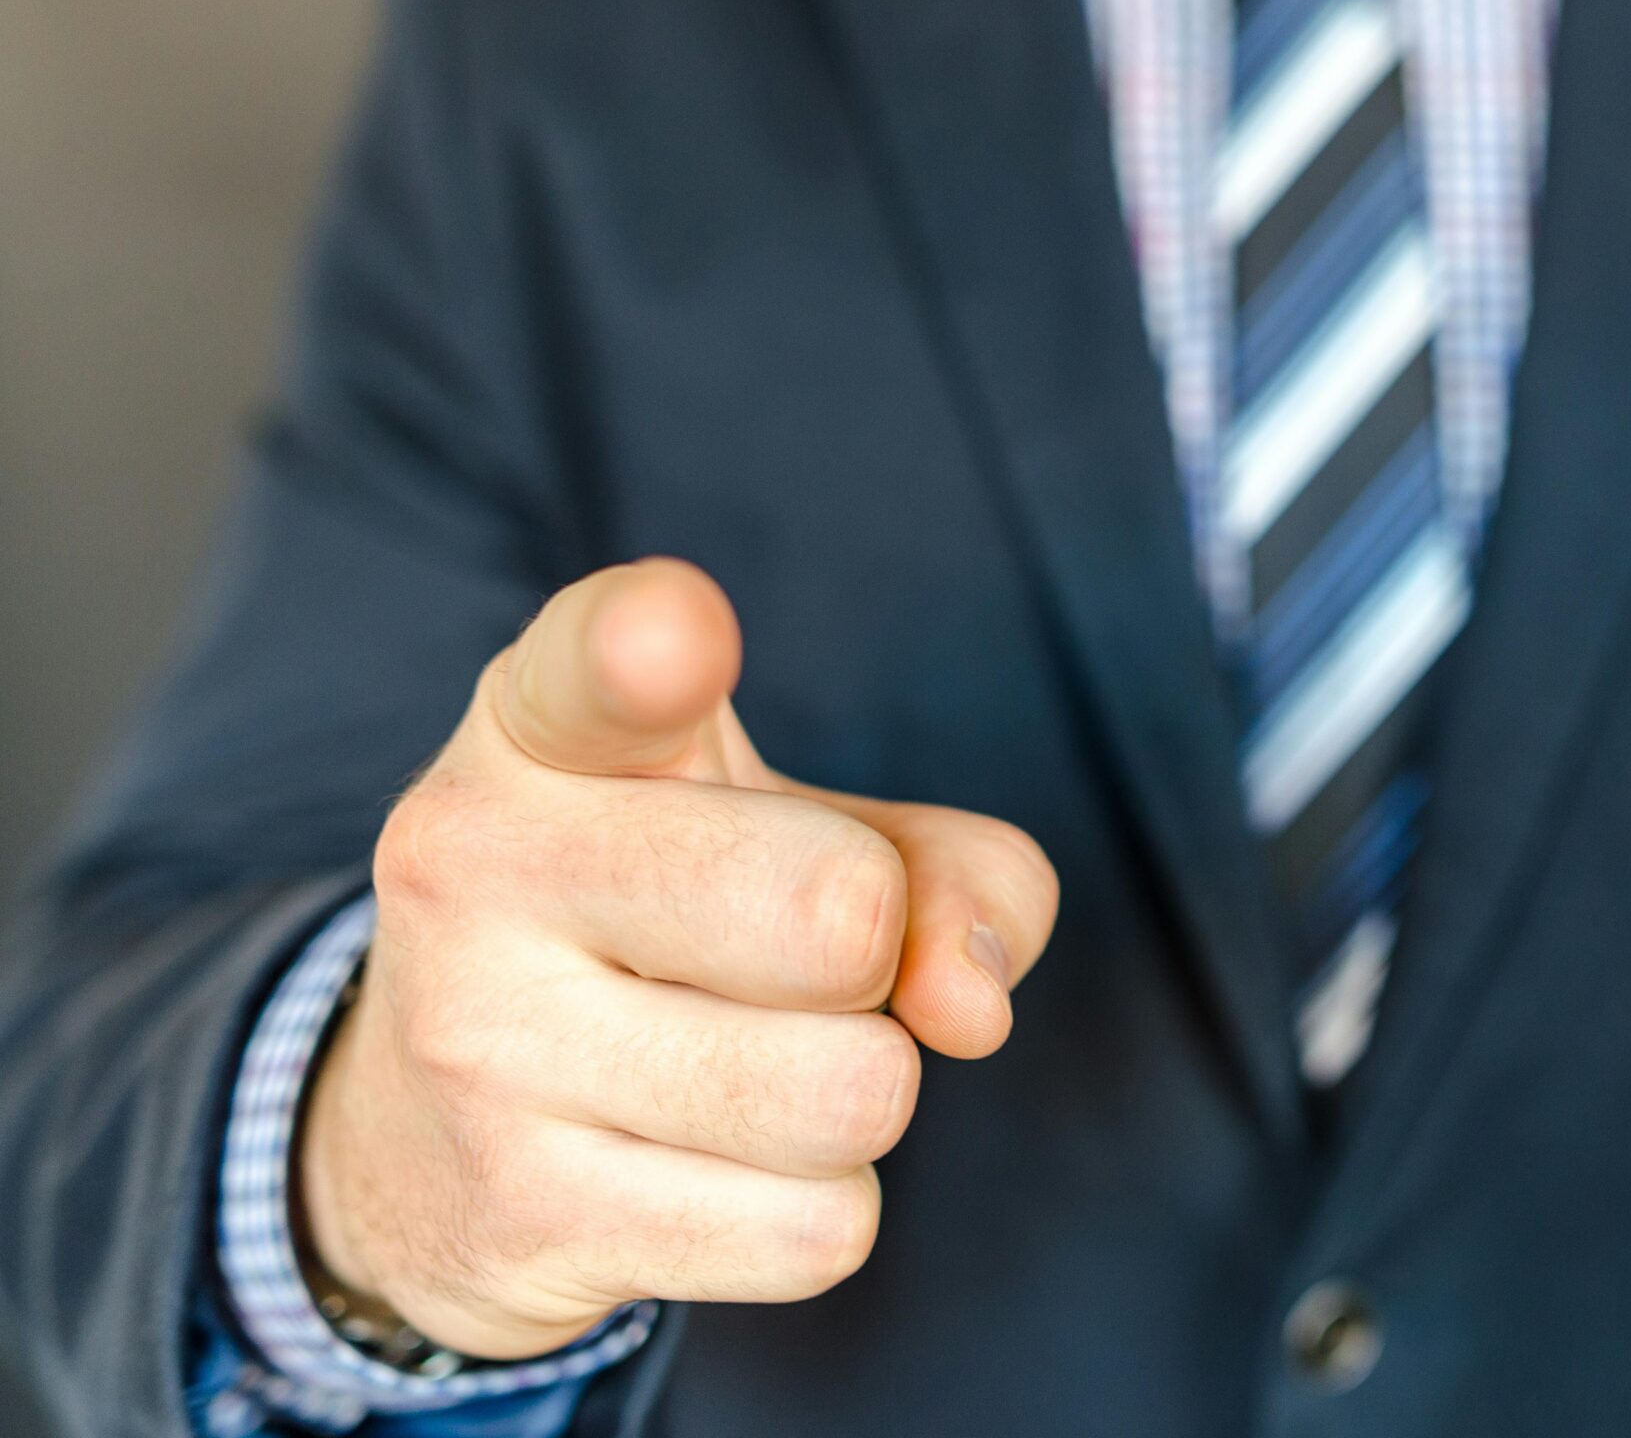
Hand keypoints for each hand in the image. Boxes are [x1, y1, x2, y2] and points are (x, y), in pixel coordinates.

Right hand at [296, 559, 1058, 1359]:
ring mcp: (481, 1047)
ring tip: (749, 1064)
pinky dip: (818, 1211)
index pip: (596, 668)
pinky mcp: (519, 1217)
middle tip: (787, 961)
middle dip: (876, 954)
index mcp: (545, 728)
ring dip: (858, 1096)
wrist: (419, 1141)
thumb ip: (951, 868)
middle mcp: (478, 861)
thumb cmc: (670, 930)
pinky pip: (815, 1232)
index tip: (677, 640)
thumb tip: (970, 1006)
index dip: (653, 649)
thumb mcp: (802, 834)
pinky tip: (713, 1170)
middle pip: (840, 911)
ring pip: (851, 1093)